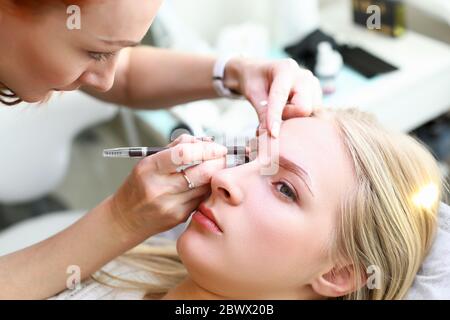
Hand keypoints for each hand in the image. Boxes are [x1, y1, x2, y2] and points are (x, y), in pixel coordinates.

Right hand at [109, 135, 226, 238]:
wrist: (125, 219)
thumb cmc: (139, 185)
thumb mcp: (149, 161)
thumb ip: (176, 147)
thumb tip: (204, 141)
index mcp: (150, 168)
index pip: (184, 154)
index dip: (207, 148)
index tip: (217, 147)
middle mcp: (160, 188)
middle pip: (203, 172)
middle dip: (218, 161)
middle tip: (221, 156)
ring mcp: (171, 205)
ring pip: (206, 186)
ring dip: (214, 174)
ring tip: (212, 167)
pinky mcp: (180, 217)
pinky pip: (201, 198)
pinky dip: (206, 188)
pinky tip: (202, 183)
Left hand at [224, 57, 322, 137]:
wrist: (261, 72)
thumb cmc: (255, 80)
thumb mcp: (253, 94)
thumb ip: (262, 112)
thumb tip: (269, 135)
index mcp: (286, 69)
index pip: (282, 97)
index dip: (275, 116)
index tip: (272, 134)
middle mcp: (304, 76)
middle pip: (303, 108)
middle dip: (288, 117)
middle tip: (274, 115)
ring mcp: (314, 86)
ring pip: (309, 114)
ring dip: (293, 118)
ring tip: (282, 111)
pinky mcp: (318, 96)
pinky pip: (312, 116)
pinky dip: (299, 118)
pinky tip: (289, 111)